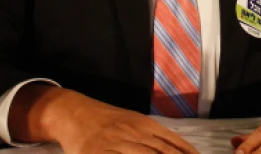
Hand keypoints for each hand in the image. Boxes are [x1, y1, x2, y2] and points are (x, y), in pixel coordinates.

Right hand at [10, 84, 198, 152]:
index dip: (188, 153)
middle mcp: (132, 133)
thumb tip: (182, 150)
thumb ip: (156, 137)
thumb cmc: (107, 121)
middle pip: (161, 153)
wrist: (73, 112)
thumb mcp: (134, 123)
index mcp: (144, 125)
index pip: (173, 144)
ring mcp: (114, 144)